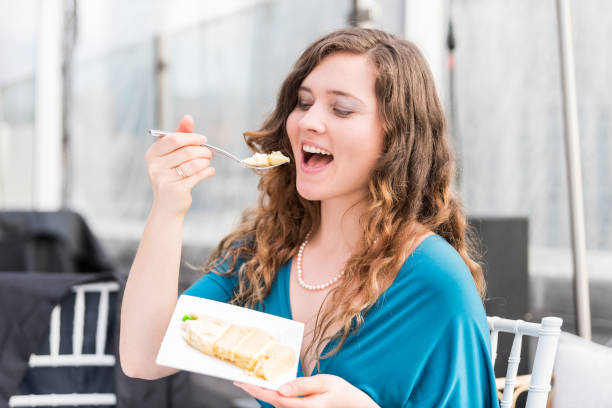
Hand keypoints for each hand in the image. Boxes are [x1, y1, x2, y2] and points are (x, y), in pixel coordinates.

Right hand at [145, 115, 214, 215]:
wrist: (167, 205)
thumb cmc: (171, 176)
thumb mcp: (172, 155)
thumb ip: (180, 135)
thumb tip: (188, 117)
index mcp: (152, 154)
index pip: (174, 139)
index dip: (192, 137)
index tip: (203, 139)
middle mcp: (155, 166)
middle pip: (186, 151)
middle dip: (202, 150)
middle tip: (209, 153)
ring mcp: (164, 179)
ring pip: (193, 164)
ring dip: (205, 162)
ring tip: (208, 162)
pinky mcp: (175, 190)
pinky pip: (197, 176)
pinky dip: (207, 172)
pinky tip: (210, 171)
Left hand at [234, 374, 378, 407]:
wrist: (354, 405)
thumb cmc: (341, 392)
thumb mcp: (324, 382)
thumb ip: (302, 385)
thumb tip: (281, 388)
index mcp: (303, 406)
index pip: (274, 397)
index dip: (256, 389)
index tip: (241, 382)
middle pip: (272, 401)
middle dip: (257, 388)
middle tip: (242, 377)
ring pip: (276, 402)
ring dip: (266, 391)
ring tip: (253, 378)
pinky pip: (283, 403)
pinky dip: (275, 394)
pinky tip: (273, 384)